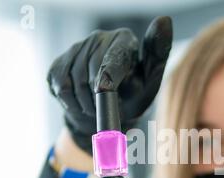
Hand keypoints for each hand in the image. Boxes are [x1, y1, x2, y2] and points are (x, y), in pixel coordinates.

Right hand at [47, 16, 171, 153]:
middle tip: (105, 109)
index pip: (113, 57)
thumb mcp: (151, 80)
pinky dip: (70, 103)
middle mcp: (99, 38)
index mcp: (124, 40)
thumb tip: (165, 19)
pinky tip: (81, 103)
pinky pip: (59, 85)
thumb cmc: (134, 95)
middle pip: (90, 71)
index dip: (106, 76)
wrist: (108, 111)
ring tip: (95, 107)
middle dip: (97, 98)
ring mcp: (77, 48)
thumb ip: (158, 53)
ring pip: (72, 81)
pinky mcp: (60, 61)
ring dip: (84, 103)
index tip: (103, 91)